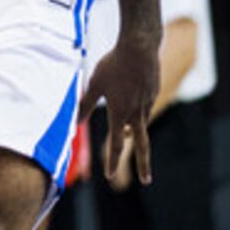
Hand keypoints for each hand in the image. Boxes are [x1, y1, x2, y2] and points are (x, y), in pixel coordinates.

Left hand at [86, 36, 157, 189]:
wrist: (140, 48)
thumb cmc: (113, 65)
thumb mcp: (94, 84)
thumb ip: (85, 104)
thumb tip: (75, 122)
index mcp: (121, 113)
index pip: (117, 143)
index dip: (113, 161)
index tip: (110, 176)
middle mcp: (137, 112)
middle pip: (142, 144)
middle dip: (144, 164)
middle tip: (147, 180)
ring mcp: (148, 103)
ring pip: (141, 122)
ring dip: (135, 130)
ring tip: (126, 127)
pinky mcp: (154, 93)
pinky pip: (145, 106)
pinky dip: (138, 109)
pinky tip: (132, 94)